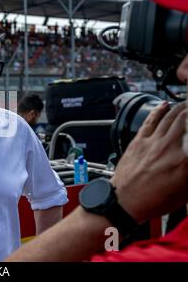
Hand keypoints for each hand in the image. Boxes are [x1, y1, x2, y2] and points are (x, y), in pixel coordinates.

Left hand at [111, 102, 187, 222]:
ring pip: (171, 116)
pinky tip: (165, 105)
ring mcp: (153, 141)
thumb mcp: (186, 190)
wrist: (125, 201)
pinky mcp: (139, 140)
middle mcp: (170, 147)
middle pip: (187, 118)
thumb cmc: (155, 200)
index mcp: (185, 160)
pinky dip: (159, 110)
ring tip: (187, 104)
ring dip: (182, 107)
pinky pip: (151, 120)